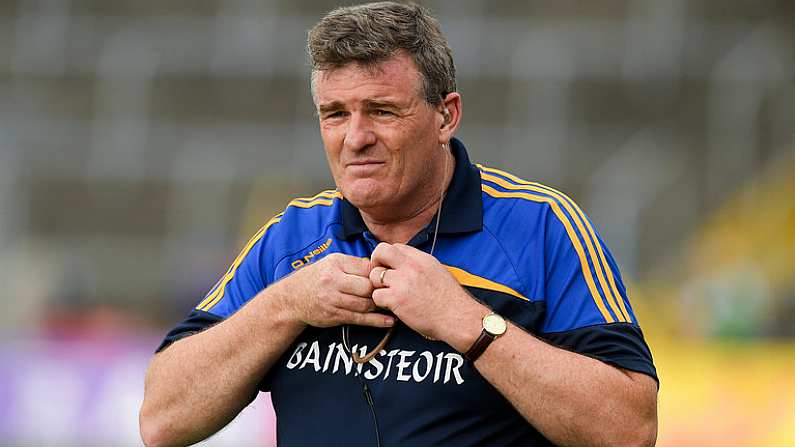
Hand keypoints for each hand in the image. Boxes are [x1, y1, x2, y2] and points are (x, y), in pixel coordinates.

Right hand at [277, 253, 394, 328]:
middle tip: (394, 292)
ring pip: (365, 304)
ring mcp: (333, 299)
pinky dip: (377, 321)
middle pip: (367, 287)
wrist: (292, 298)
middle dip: (382, 290)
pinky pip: (360, 319)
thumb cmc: (317, 278)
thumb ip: (355, 265)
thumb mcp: (332, 263)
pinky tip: (389, 322)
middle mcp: (333, 281)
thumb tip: (381, 266)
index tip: (392, 277)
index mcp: (336, 264)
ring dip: (381, 306)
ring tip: (394, 305)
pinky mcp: (334, 316)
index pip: (366, 267)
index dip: (381, 273)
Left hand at [368, 243, 484, 347]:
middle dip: (375, 262)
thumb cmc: (451, 300)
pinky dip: (381, 302)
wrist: (458, 318)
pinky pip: (376, 295)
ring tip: (389, 295)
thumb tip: (407, 264)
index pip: (396, 247)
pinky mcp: (397, 299)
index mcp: (422, 259)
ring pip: (374, 275)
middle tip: (379, 276)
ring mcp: (403, 282)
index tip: (391, 268)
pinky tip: (392, 307)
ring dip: (378, 286)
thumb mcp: (439, 272)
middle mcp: (411, 266)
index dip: (389, 258)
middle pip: (381, 251)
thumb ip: (421, 265)